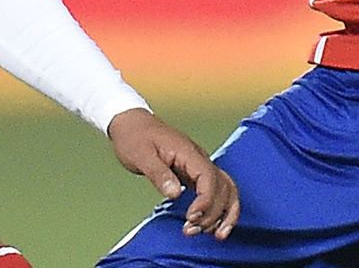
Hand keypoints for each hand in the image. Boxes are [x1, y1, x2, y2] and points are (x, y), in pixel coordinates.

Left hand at [106, 107, 238, 239]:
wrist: (132, 124)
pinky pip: (216, 191)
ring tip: (212, 235)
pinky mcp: (195, 173)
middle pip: (222, 187)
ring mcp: (199, 166)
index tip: (192, 218)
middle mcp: (199, 159)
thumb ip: (158, 174)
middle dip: (212, 213)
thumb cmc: (134, 137)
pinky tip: (213, 226)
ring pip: (226, 189)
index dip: (206, 201)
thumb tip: (175, 194)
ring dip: (223, 213)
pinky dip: (220, 209)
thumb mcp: (140, 156)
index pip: (209, 176)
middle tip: (191, 230)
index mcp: (188, 152)